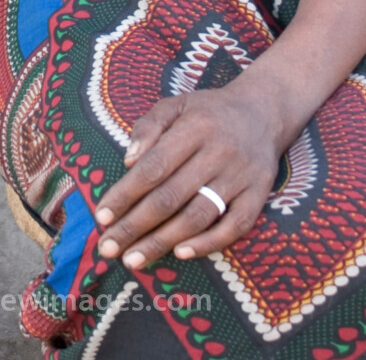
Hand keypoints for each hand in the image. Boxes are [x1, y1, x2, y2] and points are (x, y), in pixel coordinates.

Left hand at [93, 83, 280, 268]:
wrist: (264, 112)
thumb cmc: (208, 112)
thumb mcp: (176, 105)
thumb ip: (149, 126)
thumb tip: (128, 160)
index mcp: (194, 127)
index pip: (154, 167)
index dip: (125, 194)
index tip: (102, 216)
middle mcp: (219, 152)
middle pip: (171, 197)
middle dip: (135, 226)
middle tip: (108, 248)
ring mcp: (241, 177)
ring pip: (198, 216)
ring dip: (163, 242)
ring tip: (134, 259)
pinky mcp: (259, 196)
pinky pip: (235, 227)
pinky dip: (208, 243)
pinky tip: (180, 254)